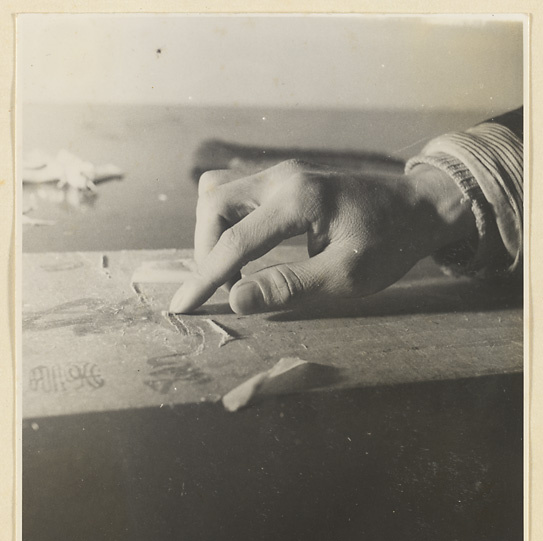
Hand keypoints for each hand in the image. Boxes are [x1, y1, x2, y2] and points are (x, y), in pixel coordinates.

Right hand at [169, 160, 475, 313]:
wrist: (417, 208)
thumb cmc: (389, 244)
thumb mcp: (346, 275)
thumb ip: (290, 286)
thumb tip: (236, 299)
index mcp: (298, 200)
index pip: (234, 241)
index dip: (204, 278)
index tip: (181, 307)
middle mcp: (282, 177)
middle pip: (214, 204)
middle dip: (206, 250)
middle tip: (224, 287)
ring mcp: (282, 173)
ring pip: (220, 193)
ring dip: (214, 233)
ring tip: (233, 269)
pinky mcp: (284, 178)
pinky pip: (237, 192)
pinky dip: (228, 221)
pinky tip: (245, 246)